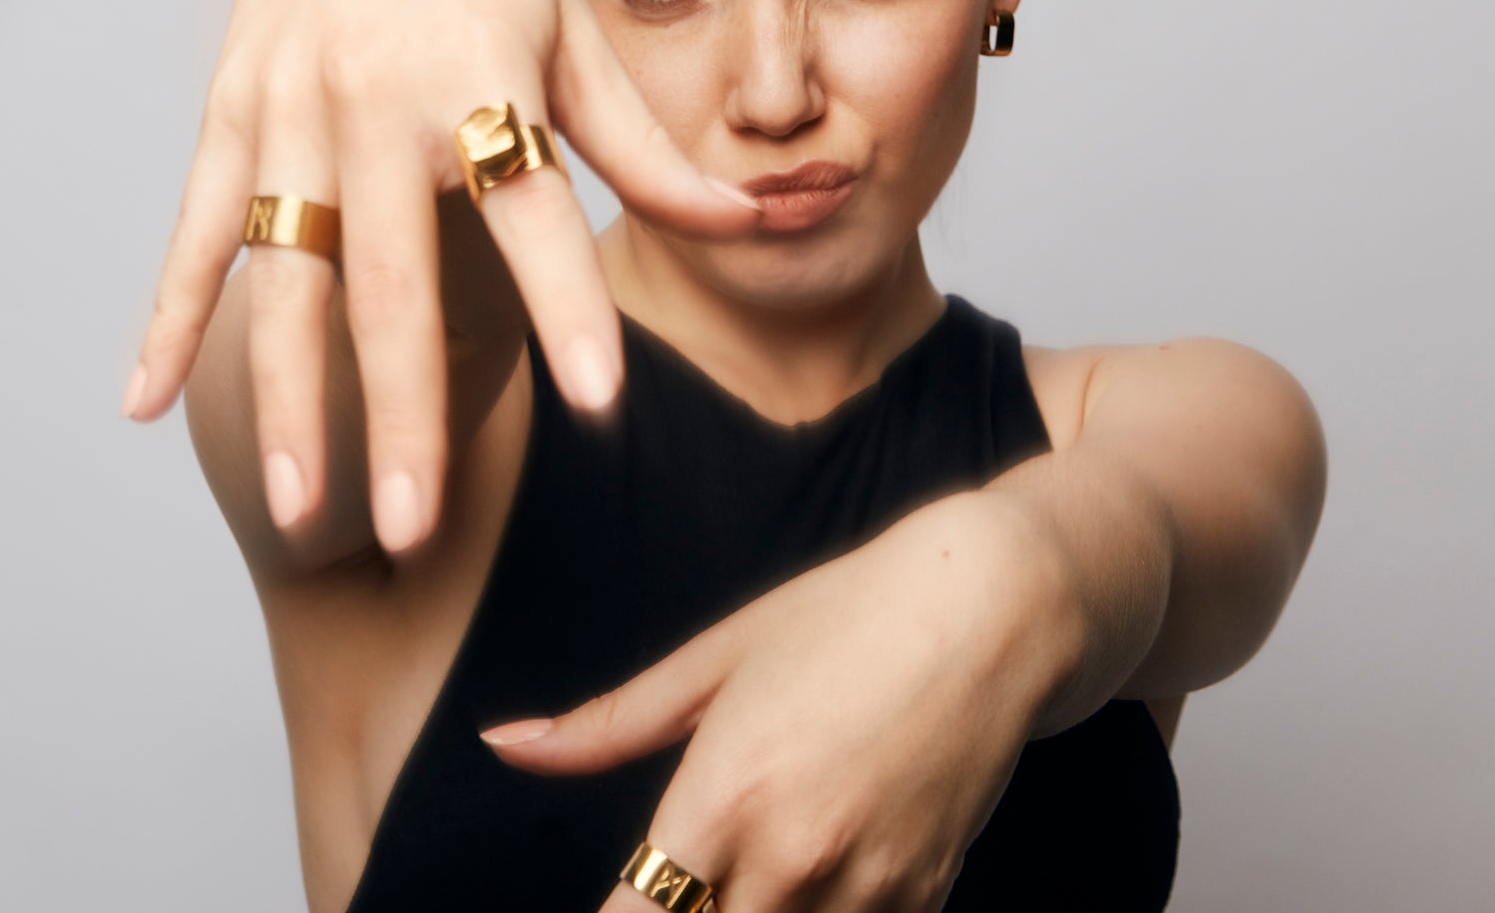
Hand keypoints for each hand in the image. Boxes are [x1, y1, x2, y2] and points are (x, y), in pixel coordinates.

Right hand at [129, 0, 759, 552]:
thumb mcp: (574, 27)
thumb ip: (644, 141)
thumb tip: (749, 218)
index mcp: (478, 71)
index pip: (531, 207)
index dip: (568, 303)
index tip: (600, 402)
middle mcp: (377, 97)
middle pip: (392, 277)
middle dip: (404, 410)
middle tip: (415, 530)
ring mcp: (290, 107)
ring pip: (287, 278)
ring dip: (291, 400)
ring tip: (302, 510)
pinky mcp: (231, 109)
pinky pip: (196, 228)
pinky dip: (167, 316)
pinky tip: (142, 404)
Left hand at [486, 493, 1069, 912]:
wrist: (989, 610)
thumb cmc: (844, 615)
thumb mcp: (718, 656)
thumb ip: (607, 724)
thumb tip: (505, 745)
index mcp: (721, 801)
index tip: (626, 903)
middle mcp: (789, 863)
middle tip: (686, 884)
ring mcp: (864, 891)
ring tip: (751, 868)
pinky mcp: (923, 901)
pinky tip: (816, 876)